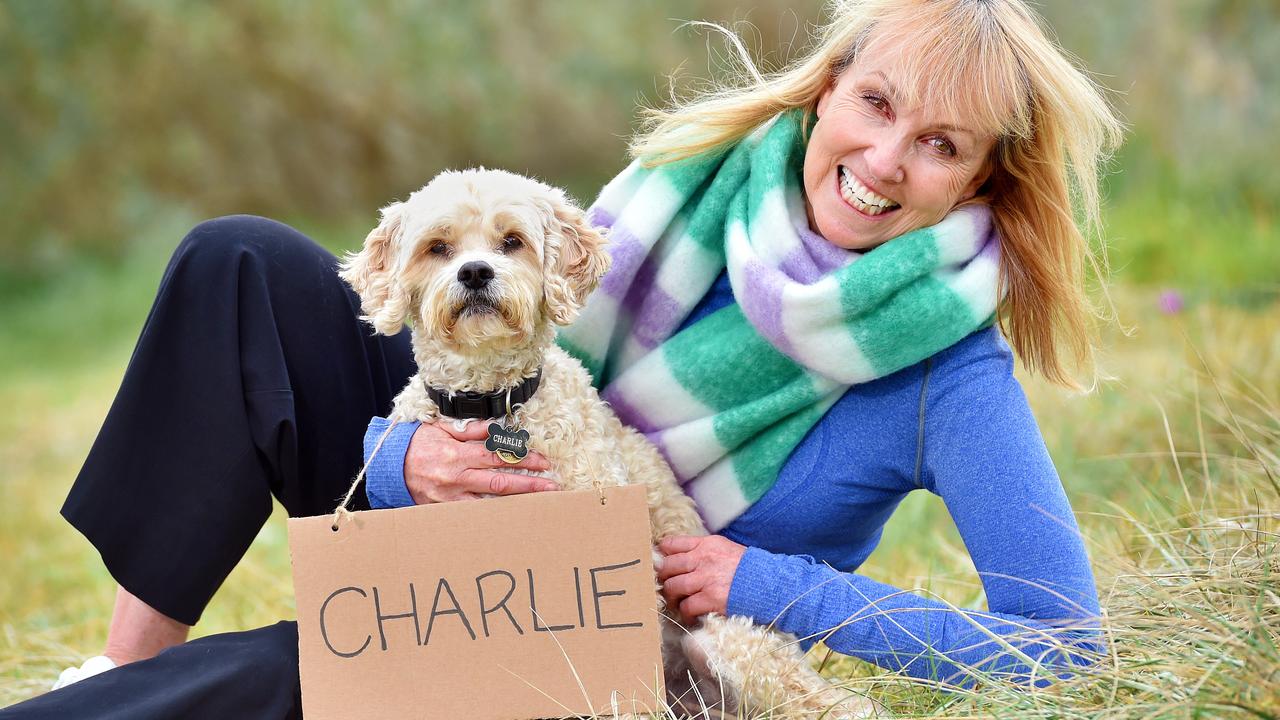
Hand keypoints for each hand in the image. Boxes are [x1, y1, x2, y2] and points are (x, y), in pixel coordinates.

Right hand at [403, 420, 555, 503]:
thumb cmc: (417, 444)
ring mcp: (451, 496)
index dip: (522, 459)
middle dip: (528, 484)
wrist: (388, 467)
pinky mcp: (445, 509)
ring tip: (539, 503)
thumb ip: (472, 429)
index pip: (498, 456)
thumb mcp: (442, 428)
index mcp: (457, 453)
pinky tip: (512, 515)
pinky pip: (473, 513)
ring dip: (516, 502)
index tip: (543, 462)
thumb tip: (498, 428)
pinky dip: (493, 514)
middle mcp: (456, 477)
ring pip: (490, 501)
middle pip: (500, 481)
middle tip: (552, 486)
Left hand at [657, 535, 746, 623]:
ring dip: (672, 598)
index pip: (672, 544)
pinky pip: (687, 606)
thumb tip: (682, 560)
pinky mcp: (711, 598)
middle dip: (663, 578)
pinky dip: (685, 613)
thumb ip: (705, 552)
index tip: (661, 565)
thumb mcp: (726, 549)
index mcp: (707, 544)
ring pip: (673, 587)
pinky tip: (691, 615)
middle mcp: (703, 559)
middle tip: (667, 587)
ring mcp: (706, 579)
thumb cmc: (749, 569)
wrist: (771, 584)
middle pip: (667, 566)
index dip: (662, 555)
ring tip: (678, 603)